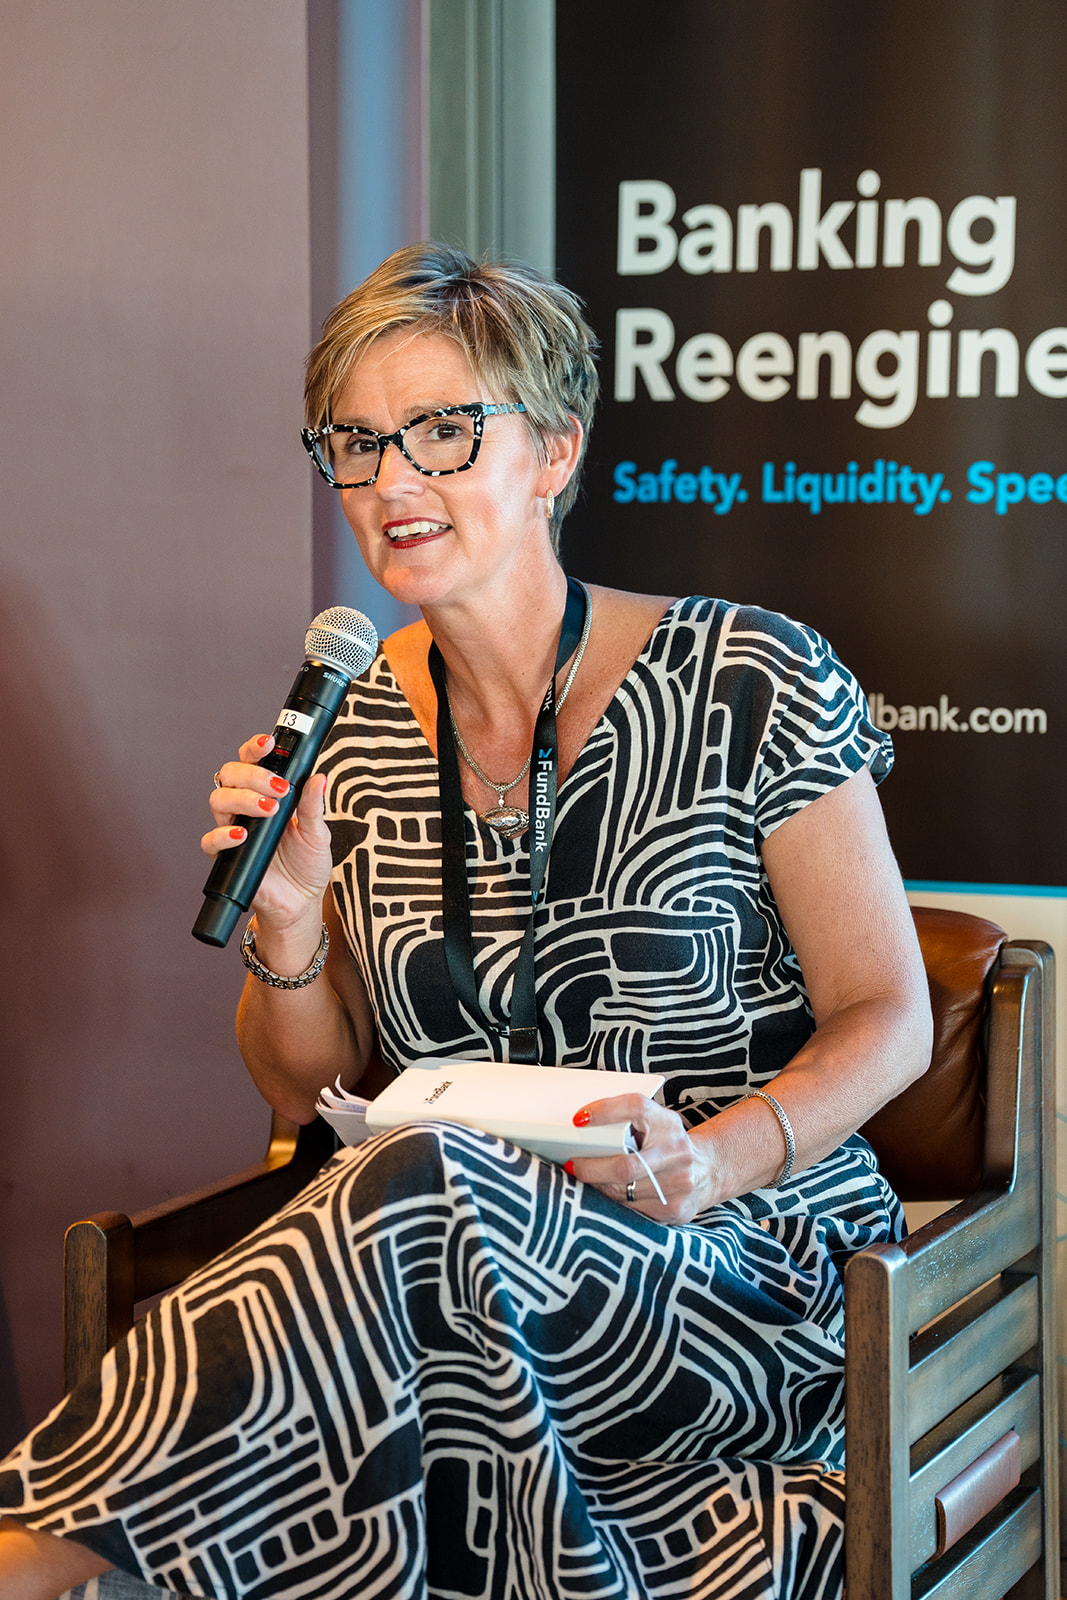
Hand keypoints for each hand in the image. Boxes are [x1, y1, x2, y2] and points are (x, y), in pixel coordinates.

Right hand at [202, 734, 332, 933]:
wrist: (301, 903)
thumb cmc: (308, 866)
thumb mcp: (318, 834)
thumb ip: (313, 807)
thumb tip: (319, 777)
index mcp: (267, 794)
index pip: (253, 761)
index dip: (255, 748)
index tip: (270, 742)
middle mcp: (246, 807)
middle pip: (230, 774)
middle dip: (252, 774)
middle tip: (277, 788)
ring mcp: (233, 828)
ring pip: (218, 799)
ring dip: (242, 798)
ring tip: (268, 809)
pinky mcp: (226, 856)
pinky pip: (210, 840)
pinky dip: (223, 834)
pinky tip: (241, 833)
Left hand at [567, 1093, 716, 1224]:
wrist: (710, 1169)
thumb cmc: (669, 1141)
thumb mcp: (656, 1120)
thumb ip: (627, 1120)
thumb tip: (582, 1126)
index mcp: (668, 1123)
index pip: (635, 1107)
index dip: (605, 1111)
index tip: (578, 1120)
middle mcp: (676, 1152)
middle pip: (624, 1166)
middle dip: (591, 1168)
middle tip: (572, 1164)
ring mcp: (678, 1184)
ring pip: (624, 1192)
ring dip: (598, 1187)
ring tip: (584, 1179)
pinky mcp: (673, 1210)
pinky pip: (632, 1210)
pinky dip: (613, 1202)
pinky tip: (605, 1193)